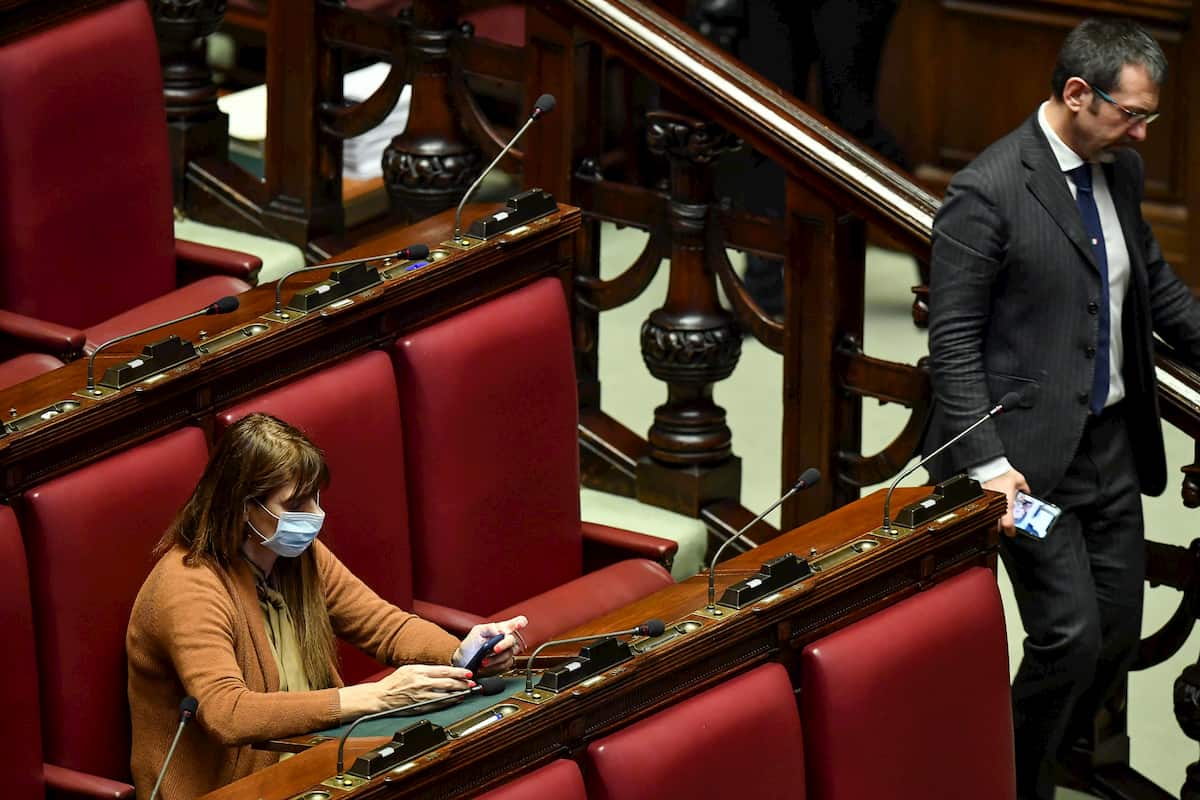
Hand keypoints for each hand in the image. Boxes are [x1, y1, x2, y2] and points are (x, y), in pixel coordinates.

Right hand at [339, 664, 472, 719]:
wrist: (380, 697)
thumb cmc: (394, 682)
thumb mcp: (409, 669)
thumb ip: (426, 670)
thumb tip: (442, 671)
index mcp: (420, 671)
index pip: (444, 671)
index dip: (458, 672)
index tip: (468, 673)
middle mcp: (422, 683)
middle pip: (448, 683)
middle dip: (462, 683)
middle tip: (472, 683)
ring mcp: (422, 696)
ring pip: (445, 694)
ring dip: (459, 693)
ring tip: (467, 691)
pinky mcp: (420, 707)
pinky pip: (438, 705)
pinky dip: (449, 702)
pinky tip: (456, 700)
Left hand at [452, 615, 528, 675]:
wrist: (464, 661)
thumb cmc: (471, 645)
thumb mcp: (477, 632)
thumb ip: (490, 628)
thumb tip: (502, 630)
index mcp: (501, 629)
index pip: (517, 622)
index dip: (519, 623)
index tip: (518, 625)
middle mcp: (506, 640)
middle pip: (512, 640)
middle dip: (504, 645)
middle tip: (495, 649)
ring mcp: (506, 652)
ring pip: (508, 655)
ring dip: (495, 659)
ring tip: (483, 661)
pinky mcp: (504, 664)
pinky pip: (504, 665)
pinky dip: (494, 667)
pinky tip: (485, 666)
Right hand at [982, 468, 1029, 537]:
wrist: (988, 465)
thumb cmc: (1003, 472)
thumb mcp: (1019, 480)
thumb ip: (1024, 489)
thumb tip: (1026, 493)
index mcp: (1007, 502)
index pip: (1008, 524)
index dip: (1010, 531)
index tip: (1012, 532)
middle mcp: (995, 504)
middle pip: (995, 525)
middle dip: (1001, 528)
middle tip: (1005, 527)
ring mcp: (986, 502)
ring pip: (988, 518)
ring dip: (993, 520)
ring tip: (997, 519)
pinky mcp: (980, 498)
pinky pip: (984, 508)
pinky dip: (987, 510)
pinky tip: (990, 508)